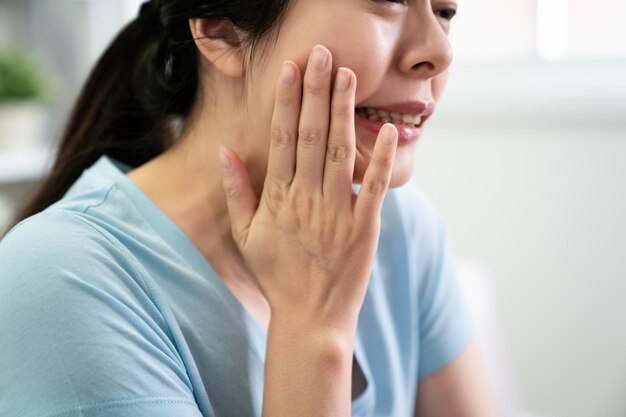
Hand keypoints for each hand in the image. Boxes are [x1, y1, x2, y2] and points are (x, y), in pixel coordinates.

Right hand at [219, 44, 397, 331]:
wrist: (309, 319)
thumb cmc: (276, 276)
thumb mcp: (246, 235)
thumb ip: (237, 191)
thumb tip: (226, 151)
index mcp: (278, 199)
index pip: (281, 140)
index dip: (286, 101)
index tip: (290, 69)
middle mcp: (305, 200)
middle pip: (310, 136)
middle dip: (315, 92)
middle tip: (321, 54)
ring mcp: (336, 214)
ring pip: (339, 153)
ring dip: (343, 112)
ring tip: (346, 75)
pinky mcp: (364, 229)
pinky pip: (372, 188)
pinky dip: (381, 159)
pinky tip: (389, 129)